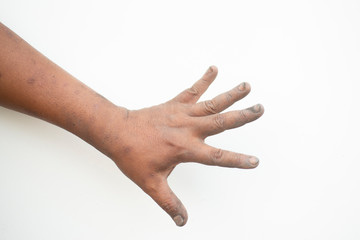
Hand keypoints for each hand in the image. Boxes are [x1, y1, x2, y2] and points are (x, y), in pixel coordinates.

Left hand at [107, 66, 263, 225]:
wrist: (116, 132)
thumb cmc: (132, 156)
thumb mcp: (151, 183)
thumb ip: (169, 202)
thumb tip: (182, 221)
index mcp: (185, 149)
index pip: (217, 157)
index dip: (237, 160)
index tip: (254, 161)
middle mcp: (188, 129)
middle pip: (221, 122)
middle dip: (242, 116)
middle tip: (260, 110)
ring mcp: (182, 114)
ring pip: (211, 103)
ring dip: (230, 95)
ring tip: (247, 86)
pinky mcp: (174, 105)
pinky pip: (192, 91)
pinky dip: (203, 80)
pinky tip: (214, 69)